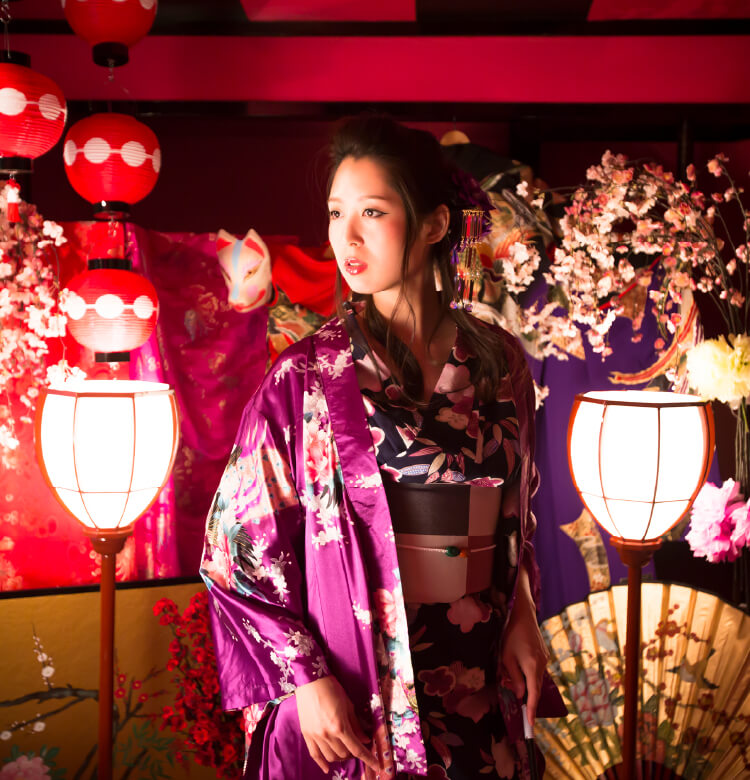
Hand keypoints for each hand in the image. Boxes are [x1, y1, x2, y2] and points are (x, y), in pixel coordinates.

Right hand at [295, 675, 379, 773]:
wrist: (311, 681)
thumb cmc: (332, 689)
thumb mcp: (348, 705)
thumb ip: (356, 725)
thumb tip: (366, 740)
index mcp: (340, 726)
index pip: (356, 748)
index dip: (368, 758)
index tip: (377, 766)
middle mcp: (327, 735)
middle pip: (344, 754)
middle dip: (353, 753)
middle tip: (358, 746)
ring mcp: (315, 736)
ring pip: (331, 757)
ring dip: (340, 757)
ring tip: (345, 751)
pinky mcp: (306, 735)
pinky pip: (314, 755)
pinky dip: (321, 763)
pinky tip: (327, 768)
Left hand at [499, 567, 548, 727]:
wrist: (524, 616)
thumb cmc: (512, 635)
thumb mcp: (507, 657)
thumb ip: (514, 676)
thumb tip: (520, 694)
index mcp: (531, 667)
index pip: (533, 694)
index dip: (531, 710)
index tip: (530, 724)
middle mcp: (541, 665)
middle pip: (536, 689)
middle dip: (531, 702)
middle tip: (525, 716)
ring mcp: (544, 660)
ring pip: (537, 680)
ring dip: (530, 688)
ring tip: (522, 696)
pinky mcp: (544, 655)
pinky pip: (537, 671)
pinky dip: (531, 678)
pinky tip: (524, 677)